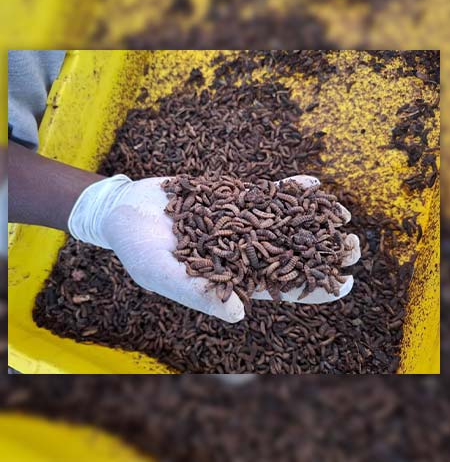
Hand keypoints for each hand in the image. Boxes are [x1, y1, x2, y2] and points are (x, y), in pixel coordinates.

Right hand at [68, 174, 359, 323]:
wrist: (125, 211)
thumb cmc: (139, 250)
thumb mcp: (162, 275)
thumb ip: (198, 293)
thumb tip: (238, 316)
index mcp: (232, 279)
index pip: (281, 290)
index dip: (313, 289)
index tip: (344, 284)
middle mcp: (242, 252)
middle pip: (292, 255)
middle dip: (323, 252)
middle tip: (353, 247)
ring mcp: (240, 223)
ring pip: (285, 223)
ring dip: (313, 220)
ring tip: (342, 215)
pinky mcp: (232, 197)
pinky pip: (266, 194)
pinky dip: (288, 190)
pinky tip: (313, 184)